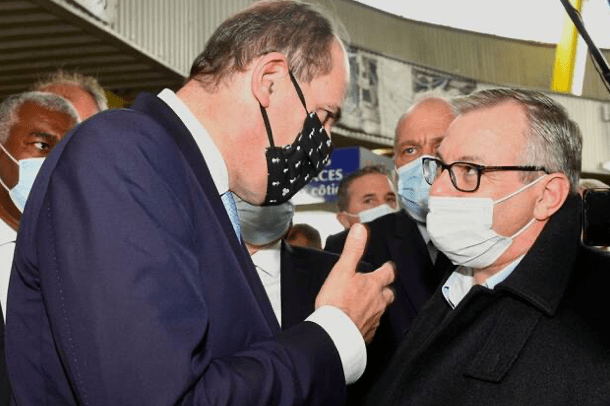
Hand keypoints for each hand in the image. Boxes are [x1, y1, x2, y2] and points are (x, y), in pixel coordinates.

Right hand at [315, 223, 395, 342]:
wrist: (334, 332)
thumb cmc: (336, 302)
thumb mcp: (342, 269)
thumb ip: (353, 250)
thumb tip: (360, 230)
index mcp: (373, 285)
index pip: (388, 273)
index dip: (388, 268)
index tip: (387, 266)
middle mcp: (378, 302)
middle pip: (389, 294)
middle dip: (385, 289)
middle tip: (380, 286)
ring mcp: (374, 319)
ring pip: (381, 310)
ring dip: (376, 306)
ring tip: (367, 304)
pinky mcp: (367, 334)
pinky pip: (371, 326)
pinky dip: (367, 322)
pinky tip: (359, 322)